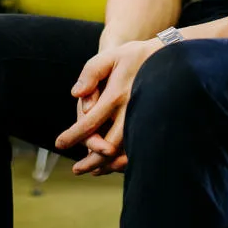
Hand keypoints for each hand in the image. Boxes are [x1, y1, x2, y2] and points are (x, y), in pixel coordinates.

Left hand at [55, 39, 160, 173]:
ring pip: (124, 151)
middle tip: (76, 170)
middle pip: (108, 145)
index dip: (72, 136)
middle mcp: (131, 111)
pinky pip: (137, 148)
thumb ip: (91, 73)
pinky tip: (114, 165)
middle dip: (91, 160)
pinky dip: (124, 160)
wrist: (168, 58)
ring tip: (93, 171)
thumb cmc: (132, 56)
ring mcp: (144, 119)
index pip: (90, 123)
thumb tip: (76, 95)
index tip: (59, 144)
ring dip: (107, 164)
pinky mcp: (152, 124)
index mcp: (117, 95)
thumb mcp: (109, 57)